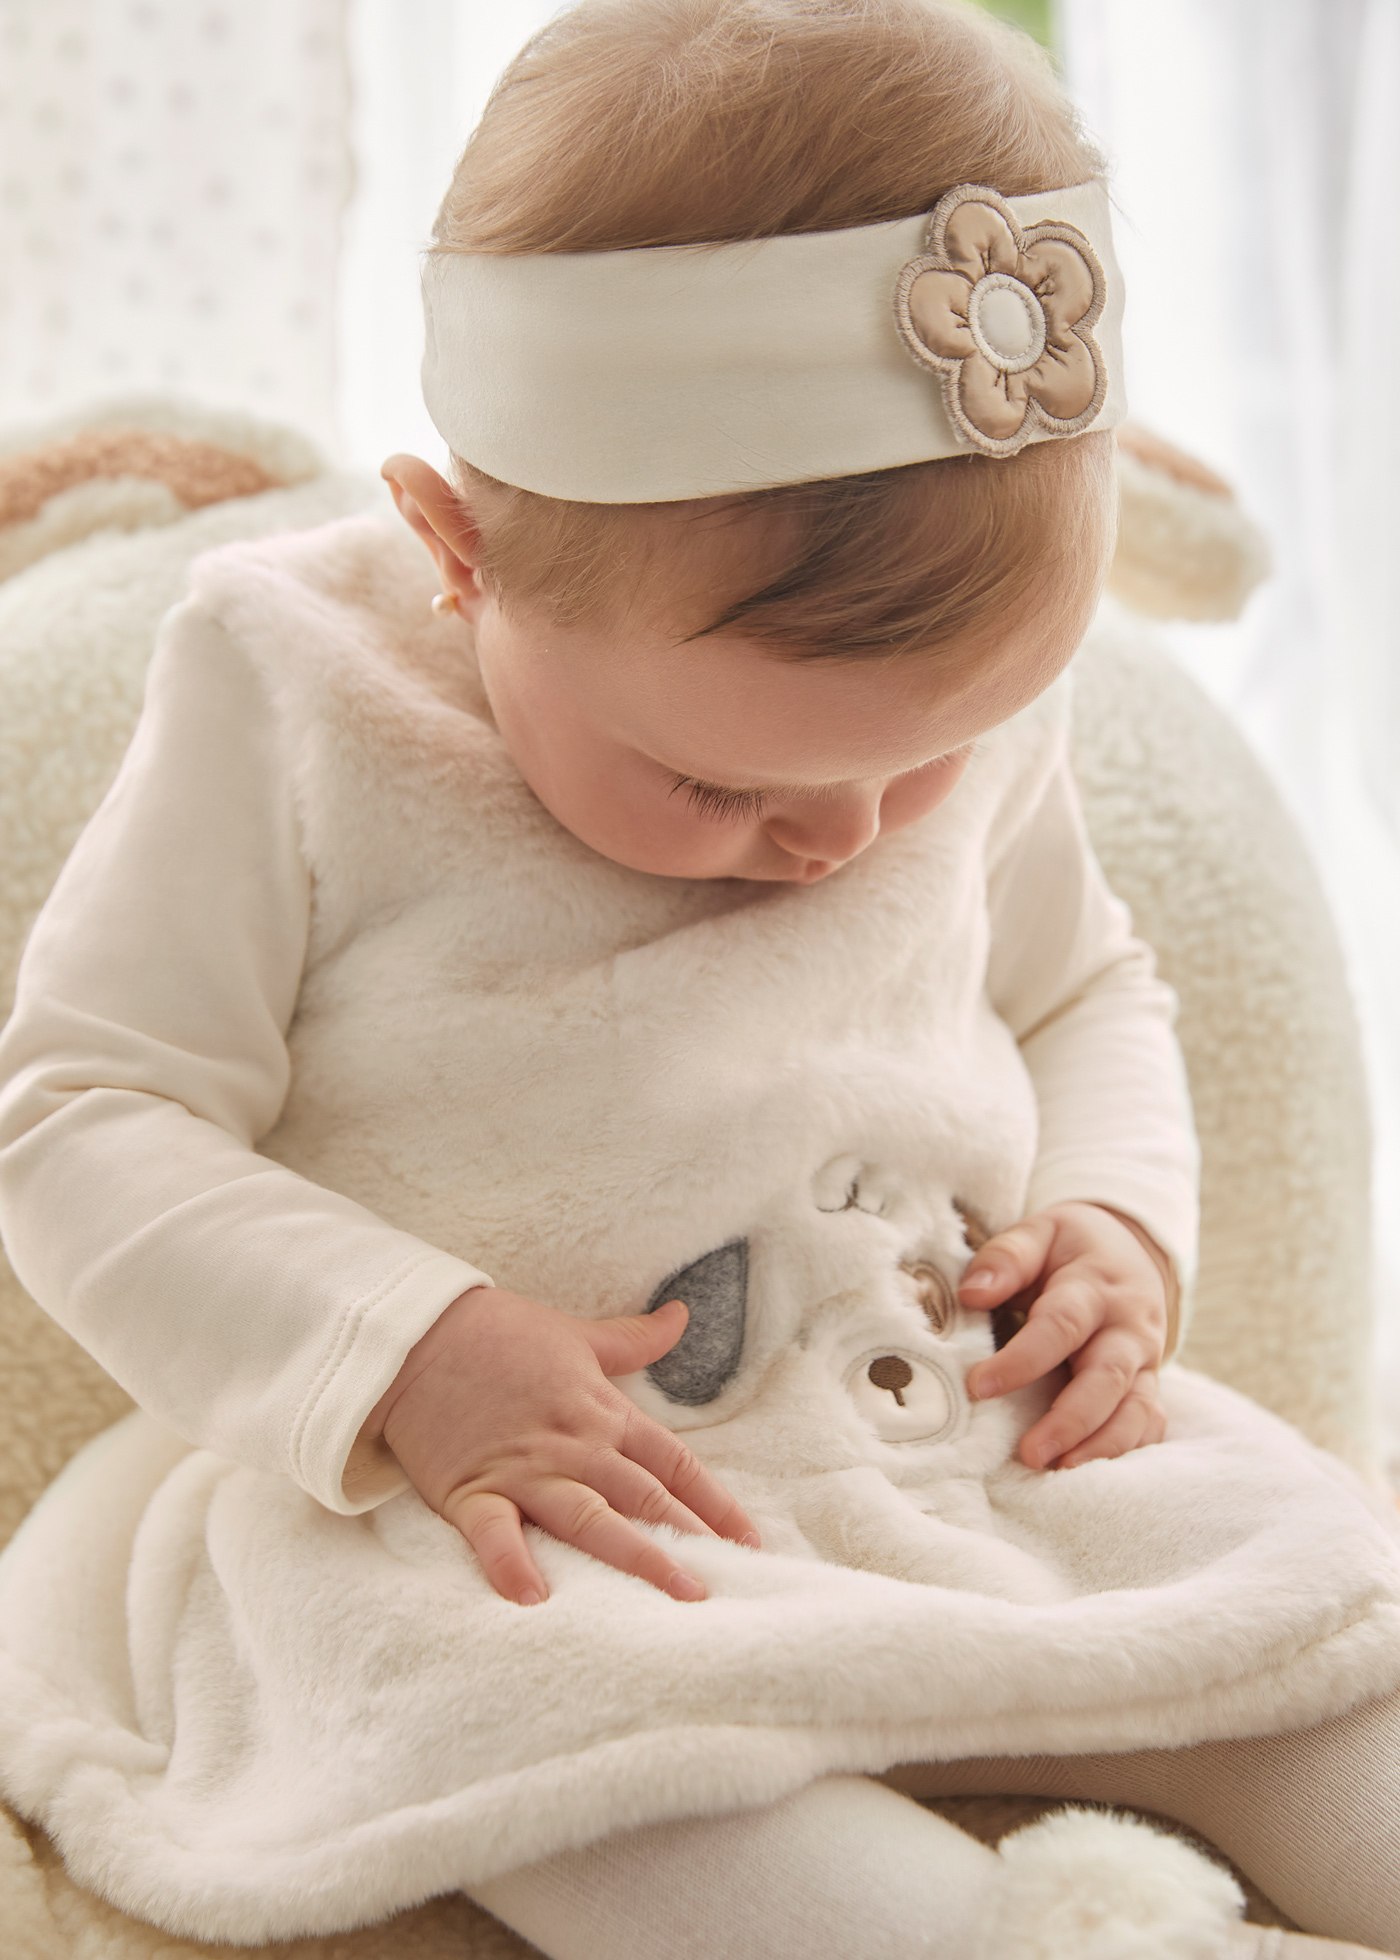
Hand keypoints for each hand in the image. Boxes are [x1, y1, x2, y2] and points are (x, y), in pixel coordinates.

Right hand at [362, 1286, 762, 1606]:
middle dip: (690, 1539)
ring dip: (633, 1557)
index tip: (748, 1540)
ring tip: (674, 1595)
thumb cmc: (500, 1333)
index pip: (673, 1464)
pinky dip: (512, 1564)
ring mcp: (523, 1470)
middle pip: (644, 1497)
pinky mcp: (472, 1489)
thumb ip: (634, 1339)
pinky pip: (495, 1534)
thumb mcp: (576, 1334)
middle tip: (731, 1582)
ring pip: (590, 1518)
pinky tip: (533, 1598)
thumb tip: (683, 1315)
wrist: (419, 1334)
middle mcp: (573, 1445)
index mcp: (602, 1412)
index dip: (714, 1503)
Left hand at [957, 1201, 1171, 1470]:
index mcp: (1094, 1286)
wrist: (1132, 1249)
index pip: (1060, 1325)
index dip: (1021, 1360)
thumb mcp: (1041, 1231)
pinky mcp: (1149, 1385)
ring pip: (1135, 1409)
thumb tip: (972, 1293)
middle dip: (1070, 1420)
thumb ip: (1007, 1257)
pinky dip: (1126, 1450)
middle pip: (1106, 1378)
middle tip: (1029, 1454)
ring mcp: (1144, 1361)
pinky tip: (1090, 1473)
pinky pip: (1148, 1423)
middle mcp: (1127, 1328)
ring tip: (1058, 1471)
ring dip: (1100, 1446)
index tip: (978, 1386)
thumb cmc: (1073, 1247)